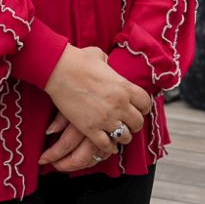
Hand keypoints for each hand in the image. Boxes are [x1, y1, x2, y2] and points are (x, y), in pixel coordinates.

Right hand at [40, 45, 151, 169]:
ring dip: (121, 135)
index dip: (143, 108)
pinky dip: (107, 146)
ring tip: (115, 133)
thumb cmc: (78, 60)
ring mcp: (106, 118)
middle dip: (133, 124)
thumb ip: (109, 63)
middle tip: (126, 123)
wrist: (59, 70)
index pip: (146, 103)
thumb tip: (108, 63)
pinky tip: (105, 143)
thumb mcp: (100, 56)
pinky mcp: (90, 128)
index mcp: (125, 87)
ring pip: (125, 137)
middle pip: (138, 123)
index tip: (137, 108)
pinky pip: (106, 145)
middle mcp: (119, 104)